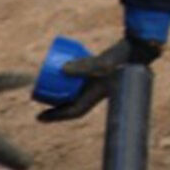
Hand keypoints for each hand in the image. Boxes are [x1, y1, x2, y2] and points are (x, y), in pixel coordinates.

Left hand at [34, 33, 163, 123]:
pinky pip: (76, 80)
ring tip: (42, 86)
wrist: (136, 51)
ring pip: (71, 92)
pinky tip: (58, 72)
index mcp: (95, 97)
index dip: (55, 116)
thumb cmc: (120, 60)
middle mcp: (93, 93)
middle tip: (34, 97)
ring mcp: (94, 84)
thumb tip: (61, 69)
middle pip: (69, 103)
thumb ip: (83, 66)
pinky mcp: (95, 73)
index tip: (38, 118)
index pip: (72, 112)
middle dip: (52, 104)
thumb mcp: (101, 64)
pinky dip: (66, 78)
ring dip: (58, 91)